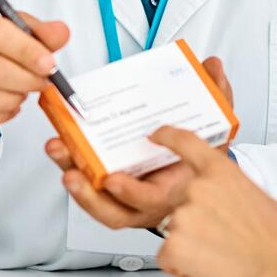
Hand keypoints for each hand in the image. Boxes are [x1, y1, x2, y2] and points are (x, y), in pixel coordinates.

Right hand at [0, 3, 70, 130]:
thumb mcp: (12, 26)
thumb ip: (39, 31)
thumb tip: (60, 34)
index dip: (25, 51)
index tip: (48, 63)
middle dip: (26, 80)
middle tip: (43, 82)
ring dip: (13, 99)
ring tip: (24, 92)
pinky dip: (0, 115)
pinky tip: (10, 105)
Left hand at [46, 56, 229, 230]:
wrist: (202, 177)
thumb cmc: (204, 158)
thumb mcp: (217, 125)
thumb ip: (218, 95)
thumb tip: (212, 65)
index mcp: (174, 190)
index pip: (152, 199)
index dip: (130, 192)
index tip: (112, 179)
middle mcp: (148, 204)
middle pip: (114, 212)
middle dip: (89, 195)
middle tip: (72, 173)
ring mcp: (128, 202)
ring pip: (98, 205)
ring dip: (75, 182)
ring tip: (58, 150)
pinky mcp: (112, 193)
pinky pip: (91, 190)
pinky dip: (74, 169)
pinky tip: (61, 147)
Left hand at [149, 118, 276, 276]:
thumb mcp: (260, 198)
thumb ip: (232, 190)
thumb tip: (224, 200)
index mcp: (222, 173)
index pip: (186, 143)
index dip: (167, 137)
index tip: (157, 135)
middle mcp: (198, 189)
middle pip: (178, 199)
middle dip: (192, 219)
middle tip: (218, 237)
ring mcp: (183, 216)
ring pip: (172, 230)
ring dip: (189, 244)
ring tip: (220, 256)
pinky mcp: (174, 245)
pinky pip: (167, 256)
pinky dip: (181, 266)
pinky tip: (206, 268)